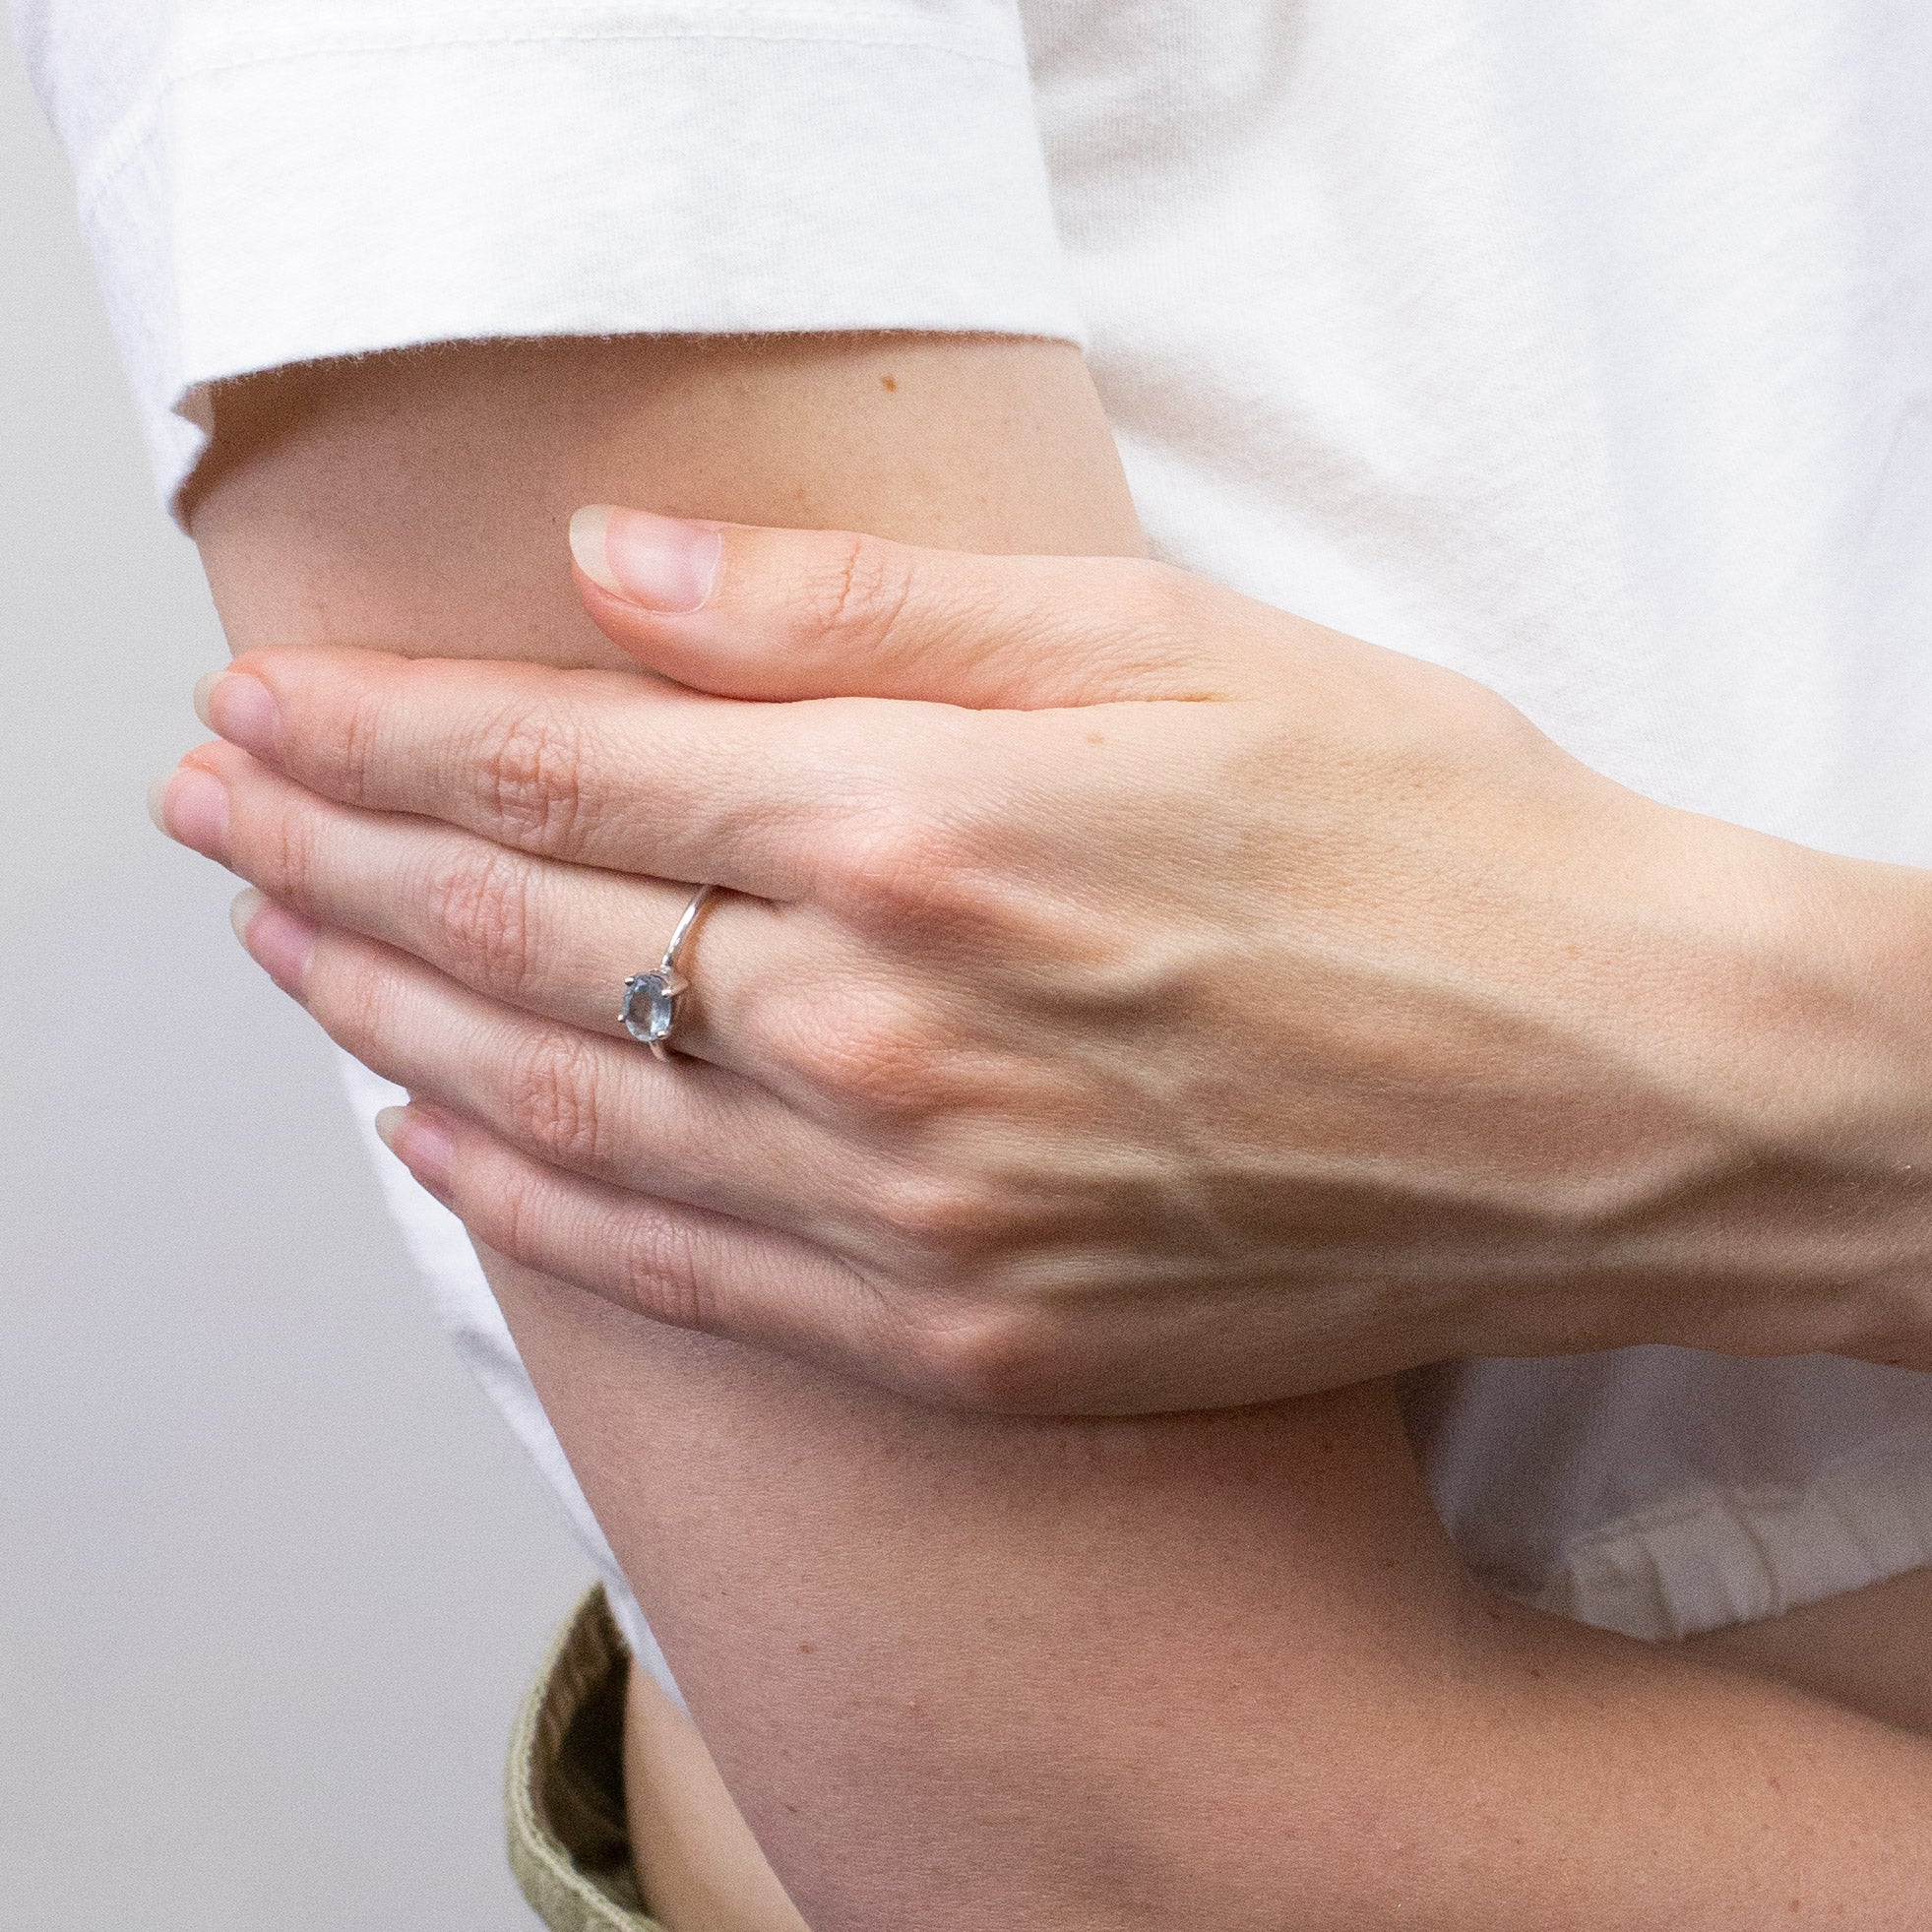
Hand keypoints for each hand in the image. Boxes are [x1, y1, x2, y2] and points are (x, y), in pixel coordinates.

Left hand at [157, 509, 1931, 1409]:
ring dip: (385, 1018)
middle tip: (214, 817)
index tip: (264, 711)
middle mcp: (887, 1034)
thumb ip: (868, 612)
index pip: (561, 761)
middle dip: (329, 857)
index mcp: (929, 826)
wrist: (1610, 1090)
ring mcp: (919, 1214)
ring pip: (560, 1106)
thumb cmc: (1428, 848)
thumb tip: (622, 575)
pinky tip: (438, 1143)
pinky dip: (531, 1204)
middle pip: (517, 931)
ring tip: (277, 959)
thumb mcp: (1171, 644)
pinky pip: (685, 1275)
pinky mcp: (973, 1339)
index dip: (382, 729)